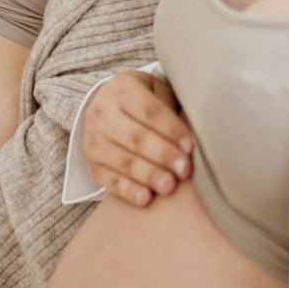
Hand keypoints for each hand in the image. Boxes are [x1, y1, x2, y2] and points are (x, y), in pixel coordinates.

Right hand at [83, 71, 193, 206]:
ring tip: (169, 187)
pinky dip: (127, 190)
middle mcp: (101, 112)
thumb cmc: (143, 102)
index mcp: (121, 89)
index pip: (149, 111)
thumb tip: (197, 132)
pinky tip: (145, 199)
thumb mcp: (156, 92)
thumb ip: (171, 107)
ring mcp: (93, 140)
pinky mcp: (92, 163)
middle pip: (135, 137)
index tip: (190, 146)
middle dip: (162, 155)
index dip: (171, 130)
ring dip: (148, 175)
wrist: (108, 108)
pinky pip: (109, 179)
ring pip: (122, 160)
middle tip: (184, 170)